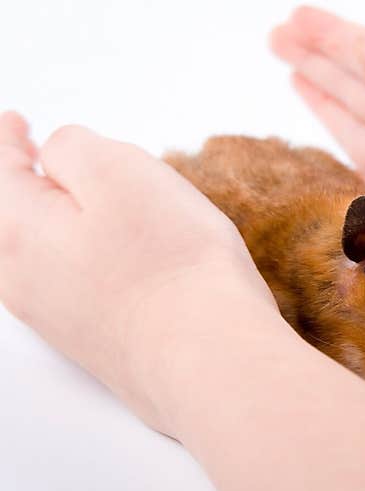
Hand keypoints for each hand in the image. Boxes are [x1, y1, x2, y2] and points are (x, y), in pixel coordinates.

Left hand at [0, 112, 279, 432]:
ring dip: (55, 225)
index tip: (15, 123)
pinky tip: (114, 259)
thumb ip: (74, 147)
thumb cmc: (174, 268)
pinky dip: (79, 261)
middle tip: (41, 158)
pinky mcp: (93, 344)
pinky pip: (68, 288)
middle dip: (25, 185)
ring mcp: (57, 318)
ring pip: (37, 255)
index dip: (6, 138)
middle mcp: (23, 280)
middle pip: (9, 219)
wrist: (209, 359)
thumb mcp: (121, 170)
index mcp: (17, 229)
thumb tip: (58, 154)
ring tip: (86, 206)